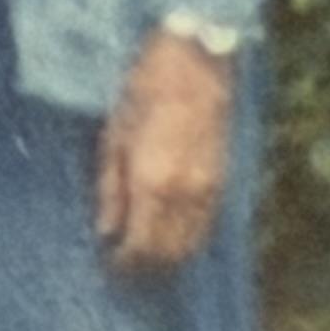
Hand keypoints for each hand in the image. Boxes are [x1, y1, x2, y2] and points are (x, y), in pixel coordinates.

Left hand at [97, 30, 234, 274]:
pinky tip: (169, 233)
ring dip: (169, 258)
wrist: (195, 60)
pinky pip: (206, 226)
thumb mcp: (113, 137)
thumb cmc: (144, 92)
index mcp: (152, 183)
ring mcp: (210, 188)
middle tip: (125, 270)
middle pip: (170, 256)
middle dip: (147, 269)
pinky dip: (188, 238)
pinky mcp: (223, 179)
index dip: (125, 265)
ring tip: (145, 257)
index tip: (109, 267)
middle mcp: (186, 194)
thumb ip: (110, 190)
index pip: (141, 247)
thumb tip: (106, 232)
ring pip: (192, 245)